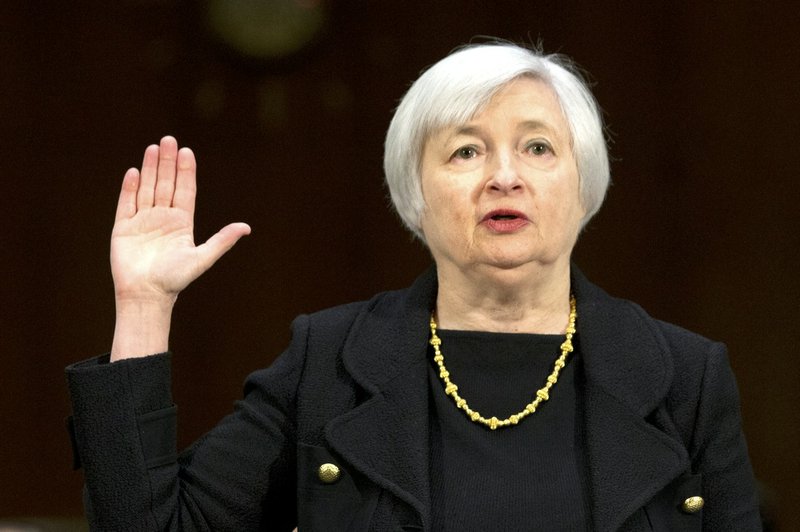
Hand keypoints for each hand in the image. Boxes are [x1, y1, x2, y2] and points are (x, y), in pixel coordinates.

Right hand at [110, 136, 249, 358]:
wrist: (147, 296)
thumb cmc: (175, 280)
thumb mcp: (202, 258)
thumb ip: (222, 240)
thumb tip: (246, 227)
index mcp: (182, 223)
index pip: (185, 191)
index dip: (185, 171)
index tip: (186, 152)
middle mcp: (163, 218)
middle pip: (165, 184)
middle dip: (167, 162)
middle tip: (169, 140)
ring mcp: (143, 221)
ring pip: (147, 189)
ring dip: (149, 169)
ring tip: (153, 148)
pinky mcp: (123, 228)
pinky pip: (126, 203)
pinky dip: (129, 188)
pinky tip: (134, 172)